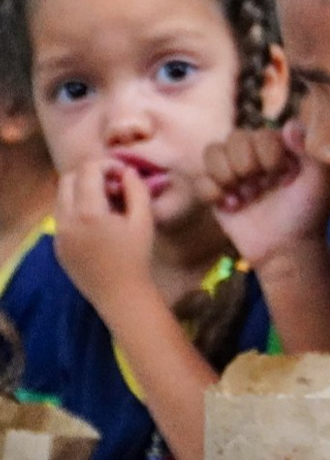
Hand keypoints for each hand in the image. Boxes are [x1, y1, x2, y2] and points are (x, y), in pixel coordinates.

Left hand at [54, 160, 157, 310]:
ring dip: (81, 191)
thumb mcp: (143, 220)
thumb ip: (136, 190)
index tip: (123, 173)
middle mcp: (66, 220)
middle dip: (90, 175)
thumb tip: (128, 171)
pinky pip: (61, 216)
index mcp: (88, 212)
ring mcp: (58, 233)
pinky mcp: (57, 245)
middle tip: (113, 185)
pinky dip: (76, 209)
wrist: (120, 294)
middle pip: (68, 179)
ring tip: (106, 204)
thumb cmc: (136, 257)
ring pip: (61, 197)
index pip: (88, 171)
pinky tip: (98, 222)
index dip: (107, 165)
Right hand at [201, 125, 329, 280]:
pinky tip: (232, 207)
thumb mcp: (319, 183)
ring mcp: (234, 174)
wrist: (286, 250)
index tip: (281, 175)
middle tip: (260, 186)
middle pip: (233, 137)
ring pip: (212, 152)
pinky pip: (200, 179)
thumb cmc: (307, 214)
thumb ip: (309, 152)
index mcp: (279, 149)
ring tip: (244, 196)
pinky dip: (212, 193)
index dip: (267, 153)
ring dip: (226, 174)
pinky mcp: (216, 193)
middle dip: (246, 164)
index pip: (260, 133)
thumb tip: (290, 124)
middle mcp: (254, 156)